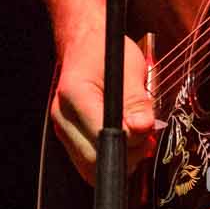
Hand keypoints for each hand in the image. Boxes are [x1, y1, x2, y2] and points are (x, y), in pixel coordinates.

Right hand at [51, 32, 156, 182]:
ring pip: (88, 165)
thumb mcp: (129, 68)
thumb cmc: (105, 52)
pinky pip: (87, 159)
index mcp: (75, 95)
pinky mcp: (68, 136)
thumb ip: (137, 100)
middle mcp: (62, 116)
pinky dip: (109, 156)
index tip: (147, 131)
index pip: (102, 134)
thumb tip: (141, 128)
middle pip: (93, 158)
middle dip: (126, 155)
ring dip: (119, 159)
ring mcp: (62, 128)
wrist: (84, 43)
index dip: (130, 139)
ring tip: (139, 139)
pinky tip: (125, 142)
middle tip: (147, 139)